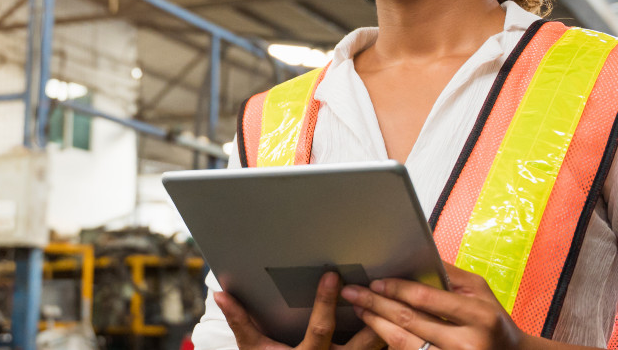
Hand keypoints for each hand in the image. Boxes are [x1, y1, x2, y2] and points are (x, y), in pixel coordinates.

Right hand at [214, 271, 384, 349]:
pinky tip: (396, 316)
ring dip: (388, 325)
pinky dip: (389, 336)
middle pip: (364, 343)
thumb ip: (241, 321)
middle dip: (373, 314)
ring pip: (378, 349)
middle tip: (378, 284)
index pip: (322, 329)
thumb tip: (222, 294)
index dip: (327, 302)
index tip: (333, 275)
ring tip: (395, 296)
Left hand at [340, 263, 526, 349]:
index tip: (375, 282)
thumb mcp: (480, 290)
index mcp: (479, 316)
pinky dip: (389, 344)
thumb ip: (449, 273)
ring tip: (359, 309)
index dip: (396, 289)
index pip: (426, 299)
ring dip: (376, 325)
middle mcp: (468, 344)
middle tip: (353, 293)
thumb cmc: (494, 320)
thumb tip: (416, 252)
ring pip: (404, 344)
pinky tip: (375, 331)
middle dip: (376, 305)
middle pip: (410, 321)